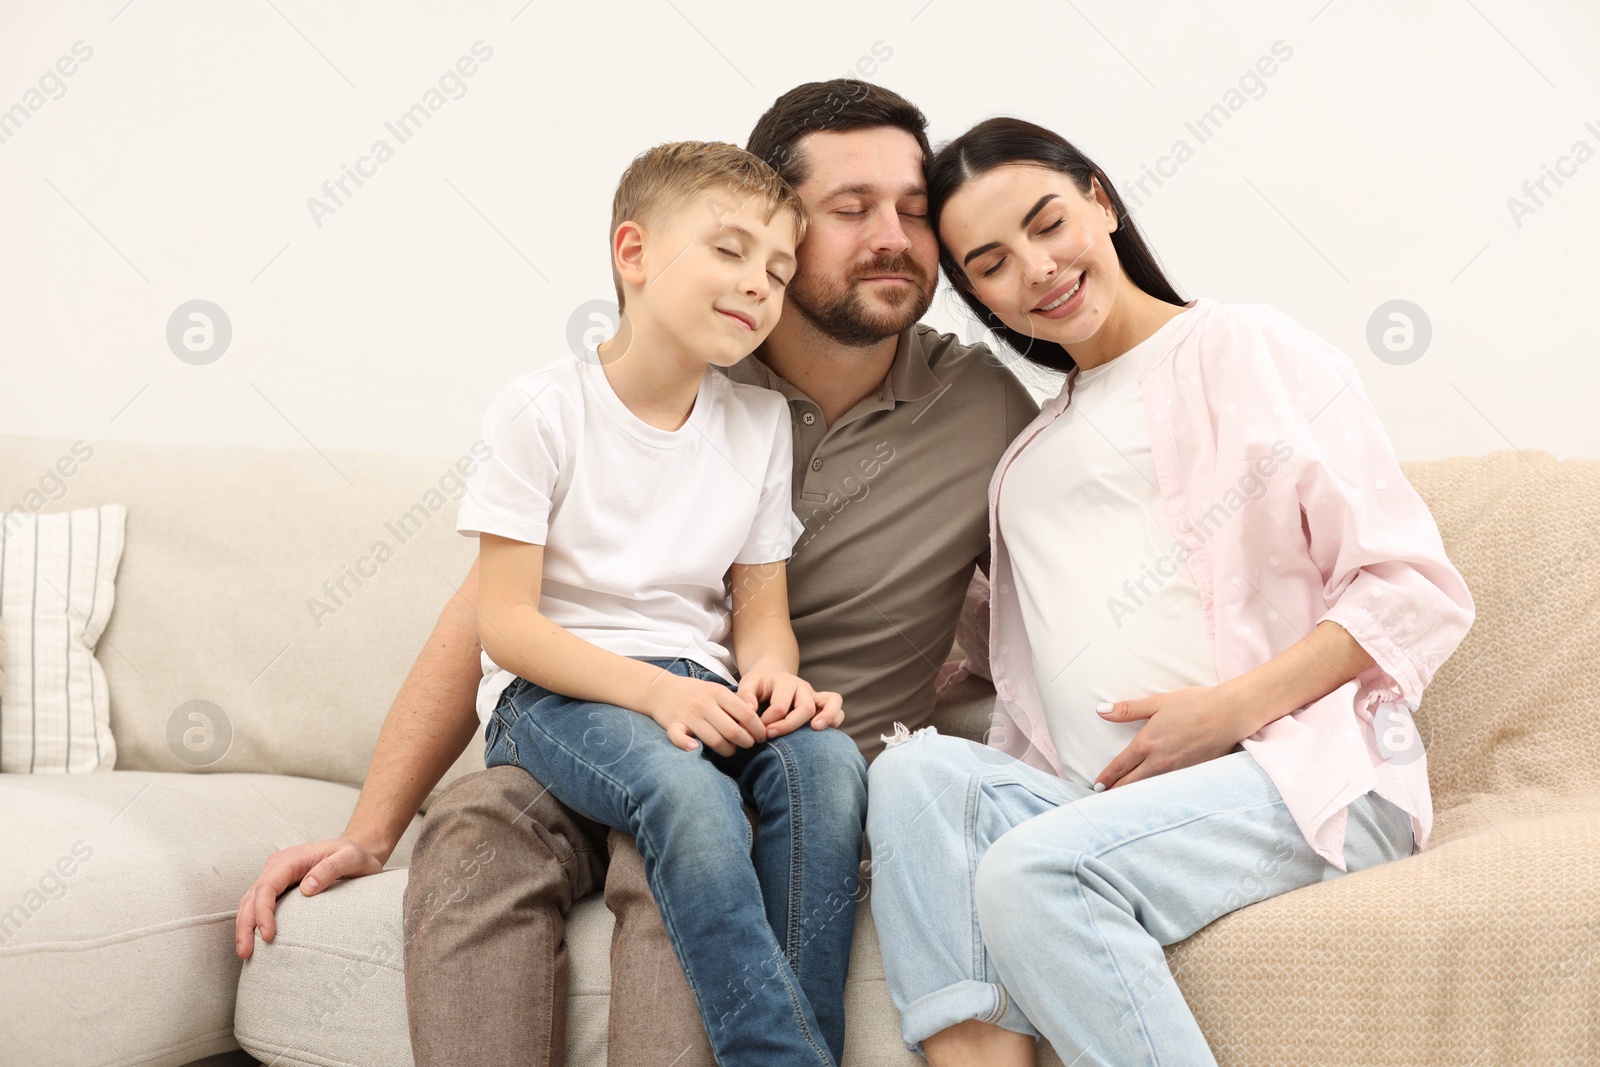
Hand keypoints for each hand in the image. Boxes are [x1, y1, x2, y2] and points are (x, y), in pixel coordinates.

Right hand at [235, 836, 386, 958]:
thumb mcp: (352, 857)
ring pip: (250, 901)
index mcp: (292, 858)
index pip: (267, 886)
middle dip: (246, 925)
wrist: (358, 850)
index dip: (263, 912)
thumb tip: (307, 888)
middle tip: (246, 953)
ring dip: (244, 927)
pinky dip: (252, 922)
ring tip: (245, 952)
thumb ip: (332, 868)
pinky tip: (253, 941)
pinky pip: (258, 904)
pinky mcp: (279, 886)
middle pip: (252, 896)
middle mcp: (278, 865)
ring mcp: (276, 875)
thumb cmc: (355, 855)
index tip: (268, 936)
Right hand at [644, 673, 768, 756]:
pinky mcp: (673, 724)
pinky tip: (696, 749)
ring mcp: (689, 715)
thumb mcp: (717, 690)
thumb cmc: (695, 692)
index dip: (758, 728)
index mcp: (718, 693)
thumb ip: (735, 702)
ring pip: (715, 740)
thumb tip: (756, 720)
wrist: (661, 688)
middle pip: (733, 731)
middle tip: (749, 745)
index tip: (761, 736)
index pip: (746, 714)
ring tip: (732, 750)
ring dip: (728, 750)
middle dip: (747, 742)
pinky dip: (687, 745)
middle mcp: (705, 704)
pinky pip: (679, 738)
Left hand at [737, 665, 844, 739]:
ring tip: (814, 728)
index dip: (768, 722)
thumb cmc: (759, 685)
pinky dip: (834, 718)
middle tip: (770, 735)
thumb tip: (750, 710)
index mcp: (784, 681)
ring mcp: (814, 694)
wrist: (771, 676)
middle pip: (805, 707)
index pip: (780, 706)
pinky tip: (822, 731)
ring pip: (828, 703)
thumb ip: (745, 695)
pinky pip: (837, 707)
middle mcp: (802, 687)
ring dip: (825, 717)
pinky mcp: (821, 703)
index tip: (757, 731)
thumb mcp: (747, 683)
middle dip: (788, 725)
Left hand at [1093, 685, 1246, 790]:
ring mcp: (1178, 771)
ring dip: (1135, 794)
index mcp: (1148, 743)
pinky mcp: (1193, 775)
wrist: (1231, 713)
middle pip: (1132, 783)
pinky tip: (1153, 796)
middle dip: (1116, 791)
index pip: (1121, 766)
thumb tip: (1100, 711)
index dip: (1107, 778)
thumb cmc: (1195, 703)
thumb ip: (1127, 709)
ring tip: (1123, 800)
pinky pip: (1169, 788)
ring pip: (1150, 788)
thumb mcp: (1158, 702)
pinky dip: (1157, 794)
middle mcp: (1160, 762)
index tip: (1097, 786)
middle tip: (1104, 799)